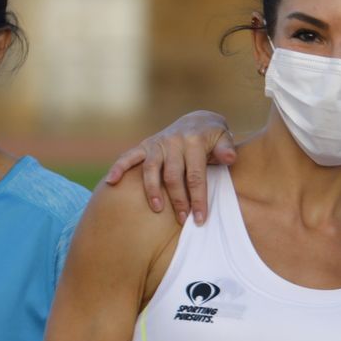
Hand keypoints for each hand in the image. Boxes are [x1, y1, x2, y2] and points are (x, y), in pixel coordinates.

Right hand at [103, 110, 235, 224]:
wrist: (197, 120)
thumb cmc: (213, 137)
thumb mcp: (224, 138)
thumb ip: (226, 149)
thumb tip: (229, 158)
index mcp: (194, 142)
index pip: (196, 176)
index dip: (198, 199)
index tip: (200, 219)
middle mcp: (174, 141)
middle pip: (173, 176)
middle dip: (178, 200)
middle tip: (182, 220)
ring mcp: (157, 143)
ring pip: (151, 169)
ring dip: (152, 190)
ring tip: (156, 209)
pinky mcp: (145, 145)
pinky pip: (129, 156)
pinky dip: (119, 168)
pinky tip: (111, 182)